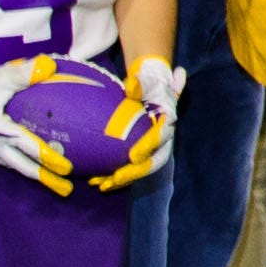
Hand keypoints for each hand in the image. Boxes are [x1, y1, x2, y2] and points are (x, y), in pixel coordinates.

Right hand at [0, 51, 73, 193]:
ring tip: (50, 180)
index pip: (29, 148)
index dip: (49, 159)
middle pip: (23, 166)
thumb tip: (49, 65)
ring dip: (32, 173)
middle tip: (66, 189)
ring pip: (13, 165)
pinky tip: (26, 161)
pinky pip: (4, 159)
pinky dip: (19, 163)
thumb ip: (22, 74)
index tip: (67, 169)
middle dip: (45, 178)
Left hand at [94, 59, 182, 192]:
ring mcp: (153, 148)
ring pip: (141, 170)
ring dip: (123, 180)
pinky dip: (116, 177)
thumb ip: (141, 83)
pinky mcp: (142, 153)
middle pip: (153, 161)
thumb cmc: (149, 84)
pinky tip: (98, 182)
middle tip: (116, 178)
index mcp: (167, 120)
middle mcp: (163, 138)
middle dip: (134, 172)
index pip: (160, 137)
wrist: (154, 88)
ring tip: (102, 185)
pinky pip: (131, 169)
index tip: (133, 156)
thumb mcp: (146, 80)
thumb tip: (131, 85)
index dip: (148, 147)